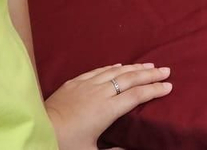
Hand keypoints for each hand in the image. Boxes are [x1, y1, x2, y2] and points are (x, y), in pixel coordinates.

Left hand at [45, 63, 171, 149]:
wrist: (38, 130)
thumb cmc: (65, 144)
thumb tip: (131, 148)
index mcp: (107, 110)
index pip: (137, 96)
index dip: (154, 90)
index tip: (168, 86)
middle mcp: (100, 93)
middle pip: (130, 79)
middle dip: (150, 74)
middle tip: (166, 70)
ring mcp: (86, 85)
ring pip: (115, 71)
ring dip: (134, 67)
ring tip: (148, 64)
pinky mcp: (74, 83)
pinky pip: (97, 70)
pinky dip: (112, 67)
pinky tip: (118, 65)